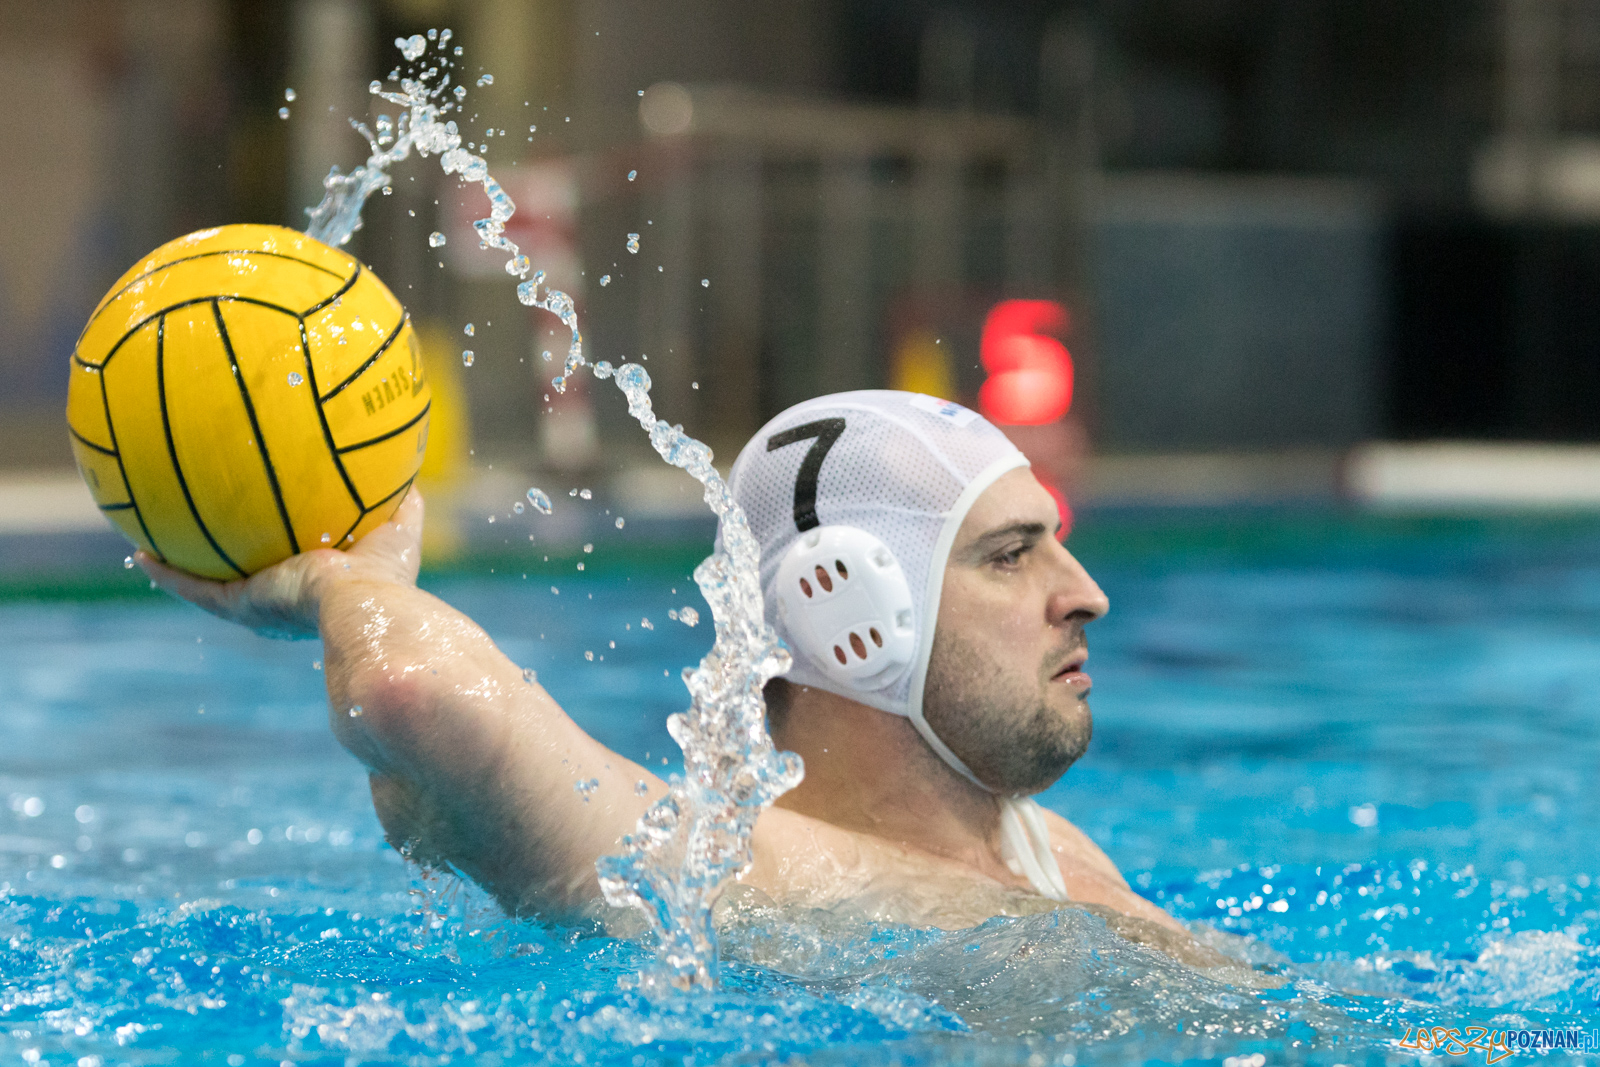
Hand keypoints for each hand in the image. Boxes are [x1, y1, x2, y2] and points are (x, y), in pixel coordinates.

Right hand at [135, 488, 425, 638]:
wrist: (364, 606)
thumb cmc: (389, 576)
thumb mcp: (399, 529)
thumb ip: (402, 502)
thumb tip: (408, 469)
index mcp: (319, 589)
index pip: (293, 568)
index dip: (278, 553)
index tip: (266, 533)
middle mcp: (284, 603)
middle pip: (246, 579)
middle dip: (224, 560)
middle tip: (200, 535)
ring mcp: (259, 608)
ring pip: (210, 588)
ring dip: (181, 571)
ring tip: (150, 548)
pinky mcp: (241, 607)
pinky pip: (194, 591)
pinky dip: (168, 576)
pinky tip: (141, 556)